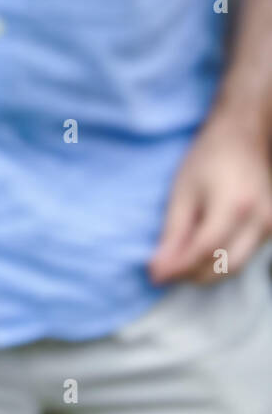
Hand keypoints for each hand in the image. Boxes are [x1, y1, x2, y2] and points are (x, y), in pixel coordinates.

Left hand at [150, 109, 271, 284]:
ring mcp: (271, 226)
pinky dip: (220, 261)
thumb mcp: (182, 191)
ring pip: (237, 266)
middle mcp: (260, 220)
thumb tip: (160, 269)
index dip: (179, 267)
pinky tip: (199, 252)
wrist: (243, 137)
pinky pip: (245, 256)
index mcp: (235, 206)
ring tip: (179, 260)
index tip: (154, 276)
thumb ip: (173, 232)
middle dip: (193, 275)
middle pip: (226, 267)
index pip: (206, 250)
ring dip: (206, 271)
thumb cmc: (208, 159)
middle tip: (165, 270)